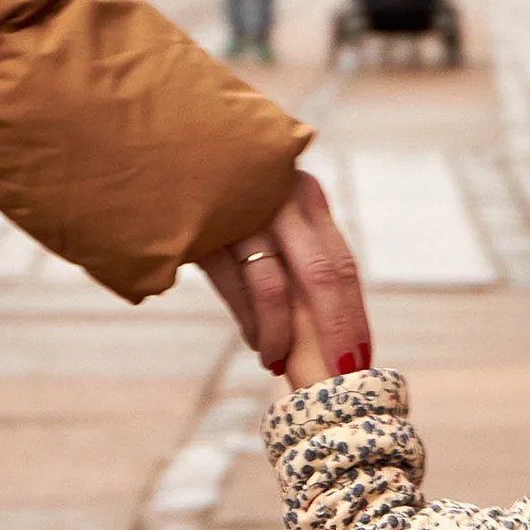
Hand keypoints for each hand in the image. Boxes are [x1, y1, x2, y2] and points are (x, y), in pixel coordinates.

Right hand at [200, 170, 368, 378]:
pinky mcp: (202, 229)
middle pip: (321, 278)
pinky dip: (250, 325)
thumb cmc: (229, 195)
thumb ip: (302, 252)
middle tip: (336, 378)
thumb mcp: (272, 212)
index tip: (361, 361)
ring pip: (275, 290)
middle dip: (334, 335)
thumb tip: (332, 326)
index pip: (342, 266)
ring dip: (280, 338)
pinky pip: (235, 290)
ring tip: (277, 364)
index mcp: (305, 197)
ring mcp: (240, 211)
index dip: (353, 319)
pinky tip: (256, 343)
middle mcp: (280, 198)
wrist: (168, 151)